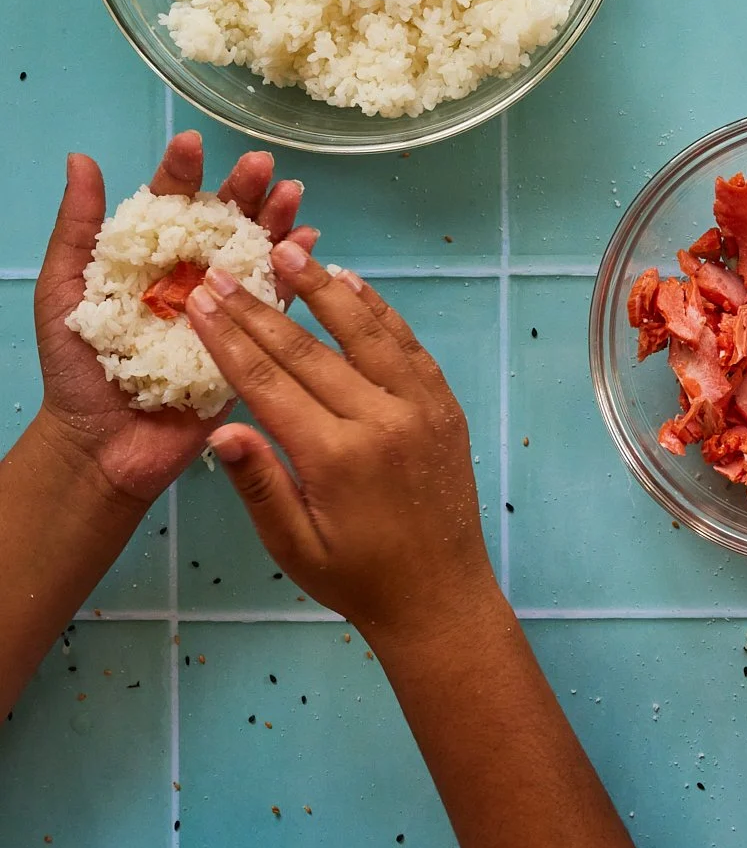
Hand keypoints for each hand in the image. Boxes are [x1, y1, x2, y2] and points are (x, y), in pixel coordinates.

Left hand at [35, 132, 315, 508]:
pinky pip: (279, 302)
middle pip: (225, 221)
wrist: (101, 445)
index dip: (183, 172)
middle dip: (244, 189)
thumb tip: (82, 160)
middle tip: (259, 165)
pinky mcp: (252, 340)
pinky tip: (309, 243)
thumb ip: (78, 231)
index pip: (171, 203)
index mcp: (151, 255)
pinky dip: (297, 272)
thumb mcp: (64, 293)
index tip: (191, 144)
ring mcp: (226, 305)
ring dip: (277, 220)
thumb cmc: (78, 370)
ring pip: (258, 253)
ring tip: (290, 193)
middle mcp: (193, 272)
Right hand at [190, 244, 491, 638]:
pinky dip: (380, 312)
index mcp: (336, 457)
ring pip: (366, 333)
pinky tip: (353, 285)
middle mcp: (382, 421)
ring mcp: (421, 407)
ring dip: (324, 290)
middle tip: (224, 270)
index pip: (270, 384)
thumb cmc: (357, 577)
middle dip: (260, 309)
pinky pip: (409, 346)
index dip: (230, 340)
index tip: (200, 302)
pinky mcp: (445, 405)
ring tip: (288, 252)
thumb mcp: (294, 546)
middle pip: (310, 351)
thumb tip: (218, 432)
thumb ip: (259, 484)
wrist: (441, 596)